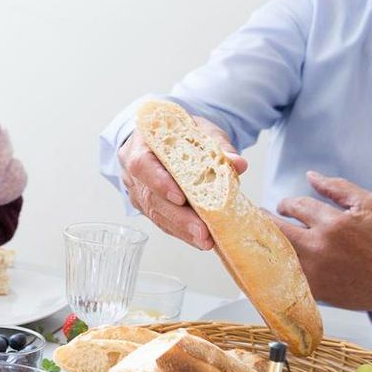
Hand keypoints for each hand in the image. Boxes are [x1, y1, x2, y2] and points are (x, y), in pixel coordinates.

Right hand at [117, 116, 245, 249]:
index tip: (181, 198)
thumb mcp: (199, 130)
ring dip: (182, 230)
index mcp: (140, 146)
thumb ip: (217, 145)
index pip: (142, 165)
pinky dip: (181, 232)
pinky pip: (161, 221)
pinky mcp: (146, 206)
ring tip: (205, 241)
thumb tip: (238, 163)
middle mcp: (133, 172)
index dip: (159, 182)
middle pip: (150, 197)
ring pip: (155, 214)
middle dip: (178, 217)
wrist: (165, 139)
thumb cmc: (179, 133)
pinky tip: (199, 240)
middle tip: (202, 231)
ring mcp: (137, 191)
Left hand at [274, 172, 371, 309]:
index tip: (285, 207)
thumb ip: (338, 187)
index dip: (286, 204)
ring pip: (276, 251)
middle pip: (276, 228)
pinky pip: (284, 273)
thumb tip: (310, 176)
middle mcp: (319, 246)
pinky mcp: (312, 289)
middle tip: (260, 217)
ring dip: (267, 241)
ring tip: (261, 235)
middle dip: (266, 220)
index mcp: (334, 222)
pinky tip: (273, 259)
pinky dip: (276, 264)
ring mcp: (313, 270)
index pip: (295, 206)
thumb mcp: (371, 205)